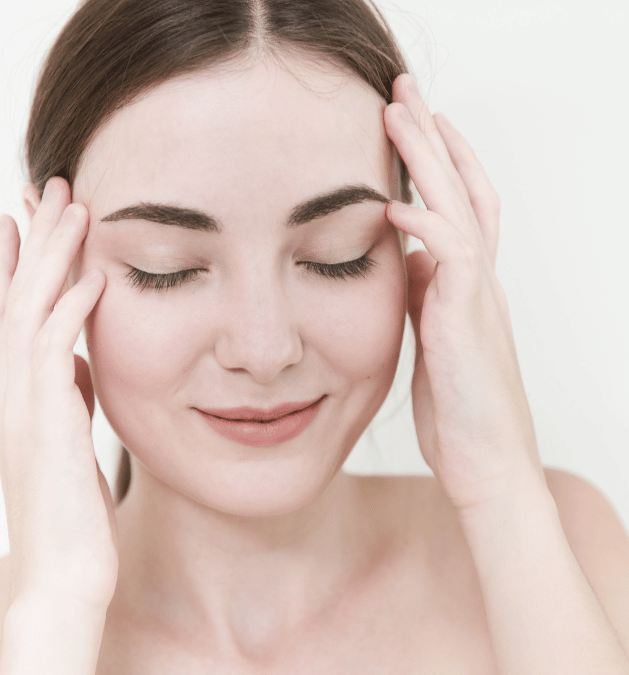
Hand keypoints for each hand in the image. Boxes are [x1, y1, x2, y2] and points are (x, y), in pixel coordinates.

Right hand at [0, 177, 117, 608]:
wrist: (63, 578)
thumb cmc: (70, 513)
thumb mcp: (66, 443)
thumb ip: (67, 398)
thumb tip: (80, 362)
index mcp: (15, 398)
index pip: (2, 316)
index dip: (7, 265)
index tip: (18, 218)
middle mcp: (9, 396)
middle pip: (11, 300)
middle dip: (28, 241)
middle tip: (45, 188)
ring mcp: (23, 411)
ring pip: (30, 315)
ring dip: (51, 259)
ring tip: (72, 208)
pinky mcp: (50, 429)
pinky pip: (56, 355)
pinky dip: (73, 312)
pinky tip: (94, 278)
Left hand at [384, 74, 545, 514]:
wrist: (485, 468)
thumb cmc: (456, 412)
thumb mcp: (431, 342)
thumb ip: (423, 298)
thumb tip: (405, 260)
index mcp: (465, 288)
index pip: (460, 207)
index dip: (439, 163)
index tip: (412, 125)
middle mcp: (477, 284)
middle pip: (464, 192)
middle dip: (432, 138)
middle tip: (405, 91)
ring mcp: (478, 301)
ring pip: (462, 210)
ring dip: (431, 161)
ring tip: (401, 115)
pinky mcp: (468, 327)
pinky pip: (455, 261)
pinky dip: (429, 228)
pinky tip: (397, 210)